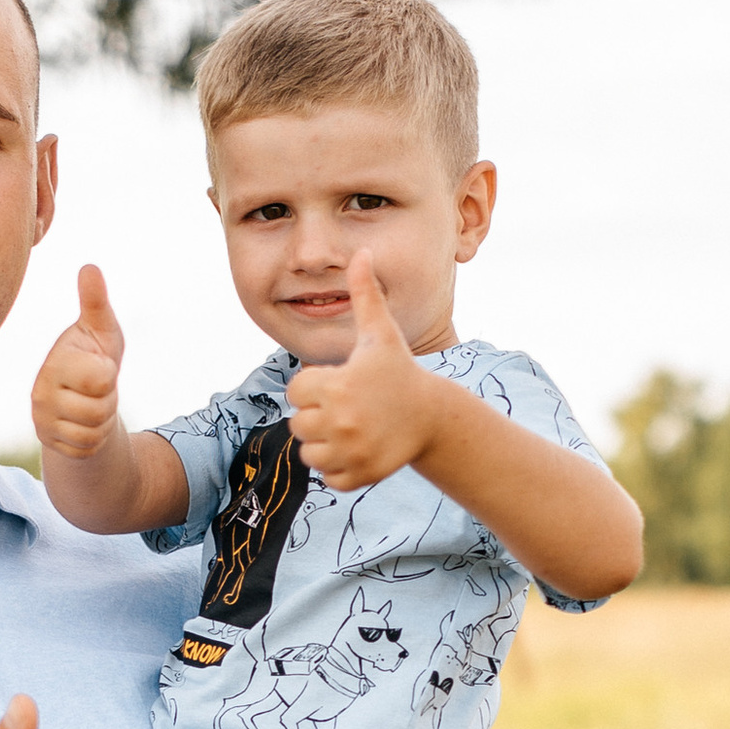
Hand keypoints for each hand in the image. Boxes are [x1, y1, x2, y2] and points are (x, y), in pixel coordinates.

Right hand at [31, 264, 125, 461]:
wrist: (81, 397)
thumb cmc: (93, 355)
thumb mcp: (100, 329)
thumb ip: (96, 302)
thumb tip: (90, 267)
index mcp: (55, 363)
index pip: (100, 378)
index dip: (108, 373)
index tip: (97, 364)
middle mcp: (41, 392)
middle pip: (100, 409)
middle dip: (108, 399)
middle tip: (96, 388)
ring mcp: (42, 420)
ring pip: (93, 432)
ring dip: (102, 420)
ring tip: (90, 402)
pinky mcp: (49, 444)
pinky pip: (87, 449)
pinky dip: (94, 439)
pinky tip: (83, 423)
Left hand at [284, 254, 436, 491]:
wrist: (432, 415)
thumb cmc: (399, 371)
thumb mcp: (381, 333)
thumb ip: (365, 293)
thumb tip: (362, 252)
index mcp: (337, 385)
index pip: (296, 390)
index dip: (315, 386)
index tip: (340, 383)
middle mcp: (341, 420)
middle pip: (298, 424)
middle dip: (318, 416)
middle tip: (348, 408)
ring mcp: (351, 451)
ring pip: (309, 453)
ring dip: (324, 444)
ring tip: (350, 429)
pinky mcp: (360, 475)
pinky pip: (327, 477)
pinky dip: (338, 468)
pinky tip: (358, 449)